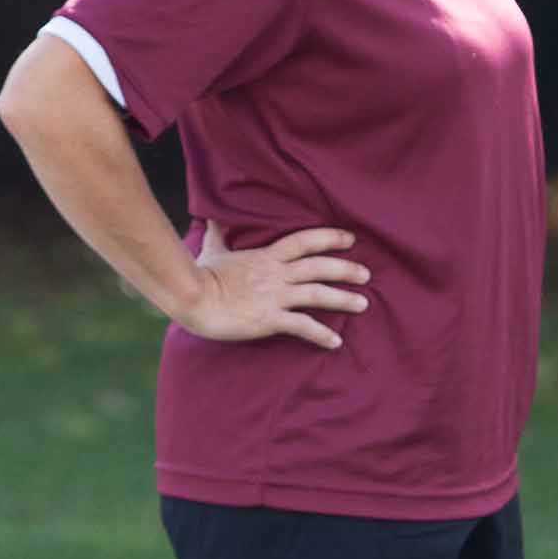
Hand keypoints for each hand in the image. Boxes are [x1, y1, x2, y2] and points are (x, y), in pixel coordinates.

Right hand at [176, 222, 365, 347]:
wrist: (190, 296)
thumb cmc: (199, 274)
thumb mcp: (212, 249)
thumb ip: (218, 234)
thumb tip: (211, 216)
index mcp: (266, 257)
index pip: (304, 241)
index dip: (329, 238)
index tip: (350, 239)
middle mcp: (275, 274)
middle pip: (319, 266)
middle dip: (346, 269)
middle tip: (367, 274)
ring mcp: (274, 296)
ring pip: (317, 294)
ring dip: (343, 299)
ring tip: (363, 304)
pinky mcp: (268, 319)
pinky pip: (302, 326)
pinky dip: (321, 334)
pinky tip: (336, 343)